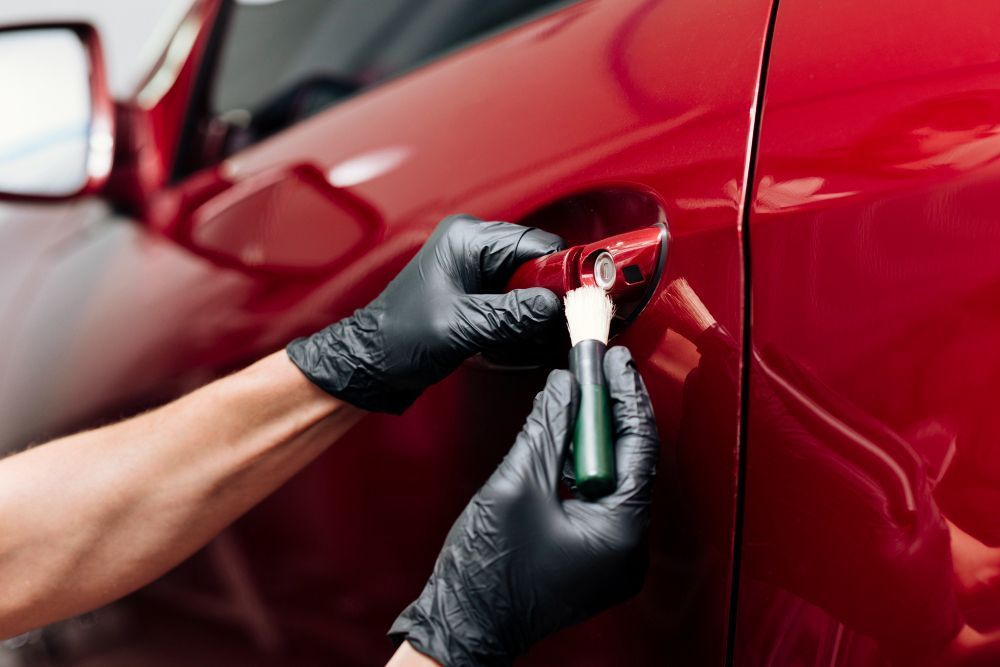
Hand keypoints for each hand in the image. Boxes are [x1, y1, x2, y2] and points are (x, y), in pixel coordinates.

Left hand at [287, 215, 564, 412]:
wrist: (369, 363)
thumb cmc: (398, 337)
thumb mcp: (461, 327)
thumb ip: (511, 315)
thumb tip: (554, 307)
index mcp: (468, 238)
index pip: (537, 243)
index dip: (561, 272)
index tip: (580, 298)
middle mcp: (474, 246)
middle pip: (538, 264)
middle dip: (548, 298)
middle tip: (554, 327)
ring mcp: (476, 269)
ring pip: (530, 285)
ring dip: (535, 314)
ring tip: (528, 340)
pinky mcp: (477, 293)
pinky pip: (515, 301)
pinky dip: (522, 322)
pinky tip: (514, 342)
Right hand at [389, 346, 658, 665]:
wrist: (462, 627)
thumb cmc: (487, 573)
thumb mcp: (517, 483)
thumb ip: (548, 427)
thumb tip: (566, 385)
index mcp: (621, 531)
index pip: (639, 446)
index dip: (626, 395)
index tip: (615, 359)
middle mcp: (629, 548)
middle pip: (632, 460)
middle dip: (613, 411)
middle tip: (600, 367)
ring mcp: (612, 556)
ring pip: (615, 478)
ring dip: (597, 436)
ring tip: (584, 391)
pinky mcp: (593, 557)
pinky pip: (600, 499)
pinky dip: (585, 464)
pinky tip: (569, 437)